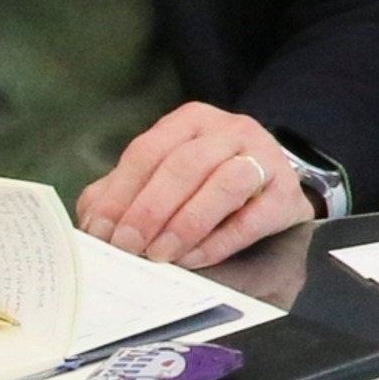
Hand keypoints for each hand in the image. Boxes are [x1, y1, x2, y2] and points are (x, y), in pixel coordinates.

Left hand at [80, 102, 314, 267]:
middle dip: (150, 209)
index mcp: (191, 121)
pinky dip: (219, 241)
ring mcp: (263, 159)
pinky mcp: (286, 194)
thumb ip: (124, 193)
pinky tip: (193, 258)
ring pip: (225, 183)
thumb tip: (93, 226)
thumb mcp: (163, 176)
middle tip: (128, 247)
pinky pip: (253, 218)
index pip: (149, 151)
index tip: (102, 230)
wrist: (274, 187)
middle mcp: (230, 131)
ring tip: (160, 254)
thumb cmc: (208, 182)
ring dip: (186, 222)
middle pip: (185, 164)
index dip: (122, 192)